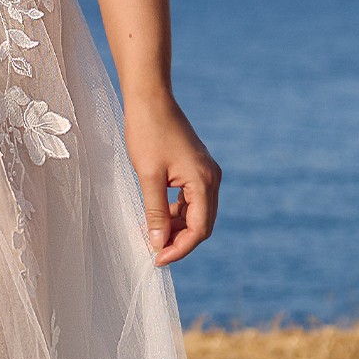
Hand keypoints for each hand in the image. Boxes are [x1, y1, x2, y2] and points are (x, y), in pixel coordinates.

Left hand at [124, 93, 220, 266]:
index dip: (179, 248)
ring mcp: (205, 172)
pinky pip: (190, 200)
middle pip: (201, 224)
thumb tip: (157, 243)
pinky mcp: (196, 168)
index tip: (157, 260)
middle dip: (179, 241)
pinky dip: (175, 212)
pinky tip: (155, 217)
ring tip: (150, 235)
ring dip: (176, 227)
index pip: (199, 229)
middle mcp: (211, 178)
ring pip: (196, 213)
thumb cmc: (147, 132)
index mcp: (204, 181)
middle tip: (154, 253)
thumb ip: (155, 211)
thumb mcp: (148, 176)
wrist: (150, 98)